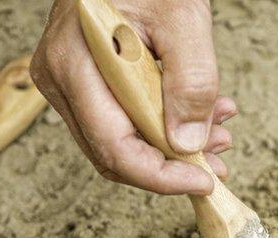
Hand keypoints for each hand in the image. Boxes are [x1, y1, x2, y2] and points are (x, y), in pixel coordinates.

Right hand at [32, 0, 235, 193]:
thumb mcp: (184, 18)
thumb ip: (191, 81)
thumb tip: (188, 144)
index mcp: (75, 63)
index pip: (114, 147)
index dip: (161, 177)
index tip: (204, 180)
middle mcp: (59, 78)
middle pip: (114, 154)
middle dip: (171, 166)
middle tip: (218, 158)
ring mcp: (65, 81)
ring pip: (118, 141)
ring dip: (171, 146)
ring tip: (218, 129)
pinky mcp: (81, 81)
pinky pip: (119, 120)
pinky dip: (161, 125)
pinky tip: (197, 114)